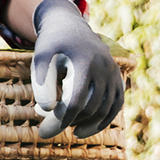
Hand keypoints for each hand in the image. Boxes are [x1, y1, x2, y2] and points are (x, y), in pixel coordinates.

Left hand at [30, 0, 124, 138]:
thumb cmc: (52, 44)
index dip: (60, 120)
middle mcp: (104, 68)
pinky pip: (116, 105)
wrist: (71, 27)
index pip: (75, 101)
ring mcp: (113, 74)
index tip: (43, 132)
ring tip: (63, 125)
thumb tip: (47, 109)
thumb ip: (41, 80)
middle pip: (90, 107)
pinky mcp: (118, 79)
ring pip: (104, 109)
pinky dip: (103, 120)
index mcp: (84, 61)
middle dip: (68, 121)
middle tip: (47, 123)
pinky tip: (83, 129)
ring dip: (84, 123)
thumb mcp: (41, 55)